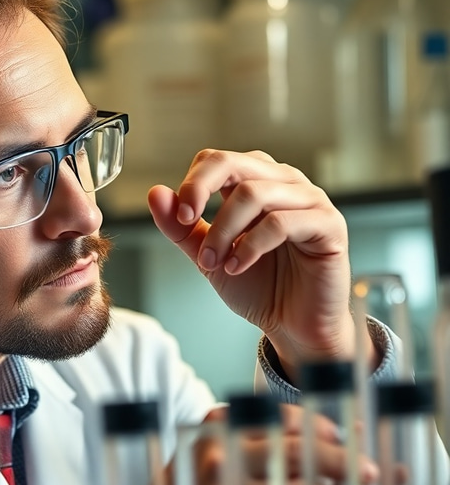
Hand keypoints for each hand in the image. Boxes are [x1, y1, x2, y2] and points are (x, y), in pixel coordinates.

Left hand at [147, 149, 372, 380]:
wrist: (293, 325)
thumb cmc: (259, 286)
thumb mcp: (208, 255)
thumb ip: (181, 228)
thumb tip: (156, 193)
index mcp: (256, 182)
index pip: (216, 160)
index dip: (191, 183)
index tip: (179, 216)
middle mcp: (283, 183)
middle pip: (234, 163)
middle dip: (200, 191)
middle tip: (186, 222)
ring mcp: (310, 201)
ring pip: (254, 193)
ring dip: (223, 230)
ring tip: (214, 261)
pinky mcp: (329, 225)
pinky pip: (282, 222)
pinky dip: (250, 245)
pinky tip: (237, 266)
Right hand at [192, 404, 379, 484]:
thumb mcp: (238, 449)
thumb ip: (289, 436)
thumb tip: (357, 431)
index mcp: (221, 425)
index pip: (281, 417)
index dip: (321, 429)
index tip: (346, 440)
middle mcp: (221, 456)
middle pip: (293, 452)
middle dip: (340, 463)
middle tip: (370, 474)